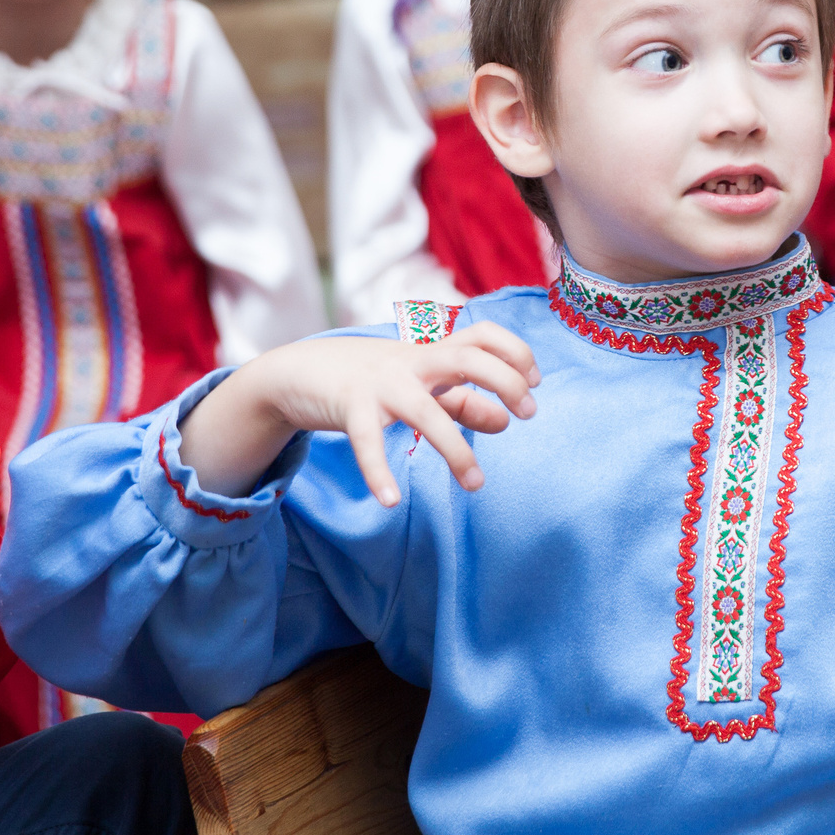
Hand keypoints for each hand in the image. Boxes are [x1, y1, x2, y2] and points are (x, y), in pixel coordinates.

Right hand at [186, 323, 542, 506]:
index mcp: (430, 352)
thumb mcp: (419, 386)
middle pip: (467, 356)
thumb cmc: (370, 381)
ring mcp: (380, 382)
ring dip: (455, 448)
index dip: (515, 351)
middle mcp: (411, 361)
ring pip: (426, 411)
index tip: (535, 380)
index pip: (482, 334)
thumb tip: (504, 419)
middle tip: (528, 414)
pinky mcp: (349, 406)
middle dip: (504, 380)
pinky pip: (367, 442)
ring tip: (476, 484)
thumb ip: (461, 400)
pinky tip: (390, 501)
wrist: (299, 371)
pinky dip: (378, 471)